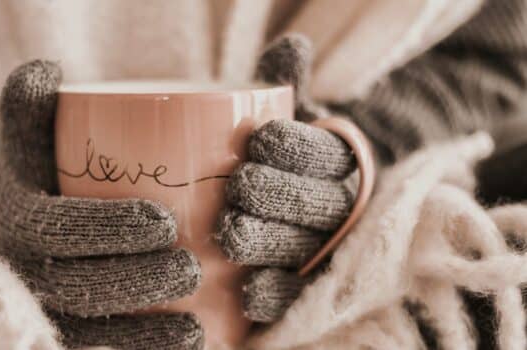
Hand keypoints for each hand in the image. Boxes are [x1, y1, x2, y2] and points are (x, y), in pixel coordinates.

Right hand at [0, 61, 202, 348]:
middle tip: (191, 268)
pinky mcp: (70, 327)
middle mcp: (27, 268)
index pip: (59, 228)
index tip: (165, 221)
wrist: (22, 216)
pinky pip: (99, 349)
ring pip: (89, 326)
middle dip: (136, 280)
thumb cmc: (40, 169)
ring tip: (196, 326)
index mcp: (20, 217)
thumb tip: (48, 70)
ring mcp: (47, 304)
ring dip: (143, 331)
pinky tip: (190, 344)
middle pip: (78, 285)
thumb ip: (31, 101)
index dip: (107, 228)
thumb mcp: (28, 131)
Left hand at [217, 35, 356, 322]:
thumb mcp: (288, 117)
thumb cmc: (284, 156)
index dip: (297, 147)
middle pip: (315, 203)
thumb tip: (291, 44)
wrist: (300, 203)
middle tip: (239, 187)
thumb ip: (286, 86)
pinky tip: (247, 292)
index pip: (325, 154)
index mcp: (337, 162)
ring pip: (304, 247)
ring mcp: (324, 248)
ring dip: (270, 243)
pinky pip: (298, 293)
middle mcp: (337, 205)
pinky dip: (275, 293)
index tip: (260, 140)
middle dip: (279, 194)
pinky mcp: (307, 285)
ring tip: (231, 236)